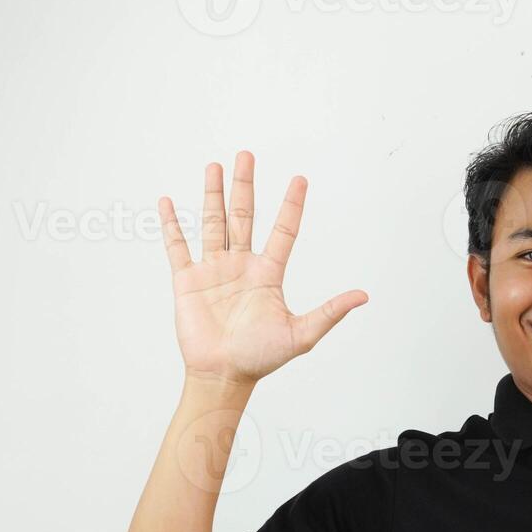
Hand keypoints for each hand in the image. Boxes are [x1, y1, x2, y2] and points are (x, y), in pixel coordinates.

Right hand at [158, 151, 368, 385]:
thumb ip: (330, 312)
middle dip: (245, 186)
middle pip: (244, 216)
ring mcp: (214, 270)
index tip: (300, 179)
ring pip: (213, 223)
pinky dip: (171, 225)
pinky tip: (168, 202)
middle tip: (247, 155)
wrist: (224, 376)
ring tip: (215, 165)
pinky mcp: (188, 281)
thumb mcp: (301, 334)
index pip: (283, 231)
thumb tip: (363, 296)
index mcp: (268, 274)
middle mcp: (241, 266)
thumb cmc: (261, 358)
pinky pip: (178, 247)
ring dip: (212, 194)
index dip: (291, 205)